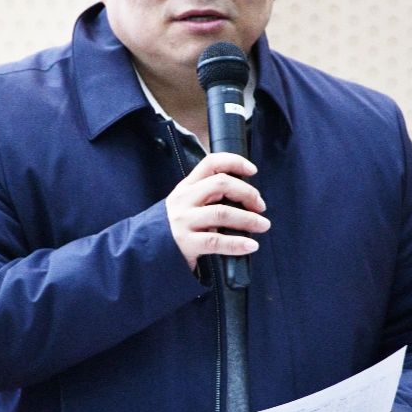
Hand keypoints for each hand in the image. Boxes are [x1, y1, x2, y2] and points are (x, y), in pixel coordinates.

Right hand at [165, 152, 269, 270]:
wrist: (148, 249)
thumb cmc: (176, 225)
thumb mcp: (187, 203)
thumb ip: (208, 195)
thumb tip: (244, 194)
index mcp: (187, 186)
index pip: (211, 163)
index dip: (234, 162)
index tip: (252, 171)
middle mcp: (184, 199)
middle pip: (220, 184)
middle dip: (247, 193)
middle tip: (260, 206)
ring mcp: (184, 220)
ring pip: (222, 213)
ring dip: (248, 219)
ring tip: (263, 225)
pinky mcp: (185, 242)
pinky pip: (216, 242)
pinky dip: (237, 243)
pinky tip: (251, 245)